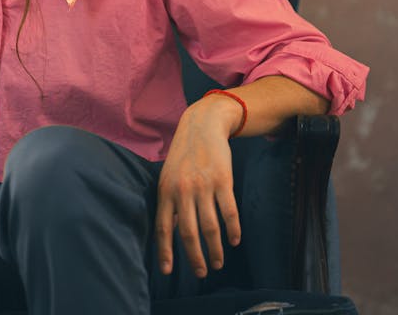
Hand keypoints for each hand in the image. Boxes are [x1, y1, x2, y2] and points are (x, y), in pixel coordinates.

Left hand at [155, 95, 242, 277]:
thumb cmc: (184, 156)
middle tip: (202, 272)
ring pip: (210, 227)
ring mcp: (203, 186)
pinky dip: (233, 230)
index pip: (163, 228)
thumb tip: (172, 233)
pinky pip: (229, 212)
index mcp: (166, 191)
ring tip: (218, 262)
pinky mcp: (223, 181)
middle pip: (188, 233)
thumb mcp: (168, 177)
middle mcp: (183, 191)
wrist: (202, 125)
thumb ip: (170, 203)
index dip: (165, 251)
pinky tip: (234, 240)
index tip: (167, 271)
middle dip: (195, 257)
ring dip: (216, 249)